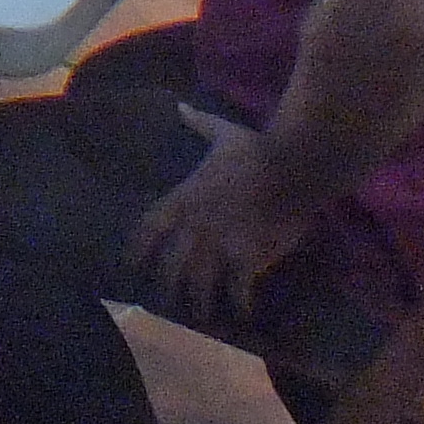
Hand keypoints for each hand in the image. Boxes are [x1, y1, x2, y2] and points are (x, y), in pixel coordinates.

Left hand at [127, 108, 318, 326]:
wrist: (292, 165)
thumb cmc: (256, 148)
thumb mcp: (222, 132)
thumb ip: (198, 123)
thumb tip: (180, 107)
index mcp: (185, 196)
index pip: (150, 226)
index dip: (137, 248)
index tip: (130, 265)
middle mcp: (196, 224)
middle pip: (171, 265)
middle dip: (166, 286)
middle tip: (164, 304)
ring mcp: (220, 242)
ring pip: (199, 283)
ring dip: (199, 302)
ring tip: (200, 317)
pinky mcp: (247, 255)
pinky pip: (237, 288)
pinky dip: (238, 304)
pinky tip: (241, 314)